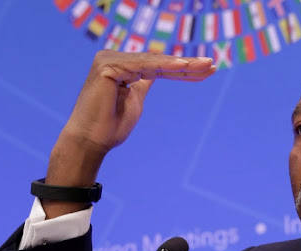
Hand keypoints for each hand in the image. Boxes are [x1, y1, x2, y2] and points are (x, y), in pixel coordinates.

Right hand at [63, 51, 214, 152]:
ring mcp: (110, 59)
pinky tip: (183, 65)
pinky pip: (143, 65)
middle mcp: (114, 58)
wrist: (89, 142)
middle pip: (158, 61)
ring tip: (204, 66)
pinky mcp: (108, 65)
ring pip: (154, 61)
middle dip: (187, 64)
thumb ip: (145, 83)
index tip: (207, 71)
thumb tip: (158, 72)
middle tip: (212, 64)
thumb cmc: (110, 127)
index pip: (158, 67)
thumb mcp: (135, 101)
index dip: (183, 70)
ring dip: (181, 64)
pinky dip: (164, 65)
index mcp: (121, 67)